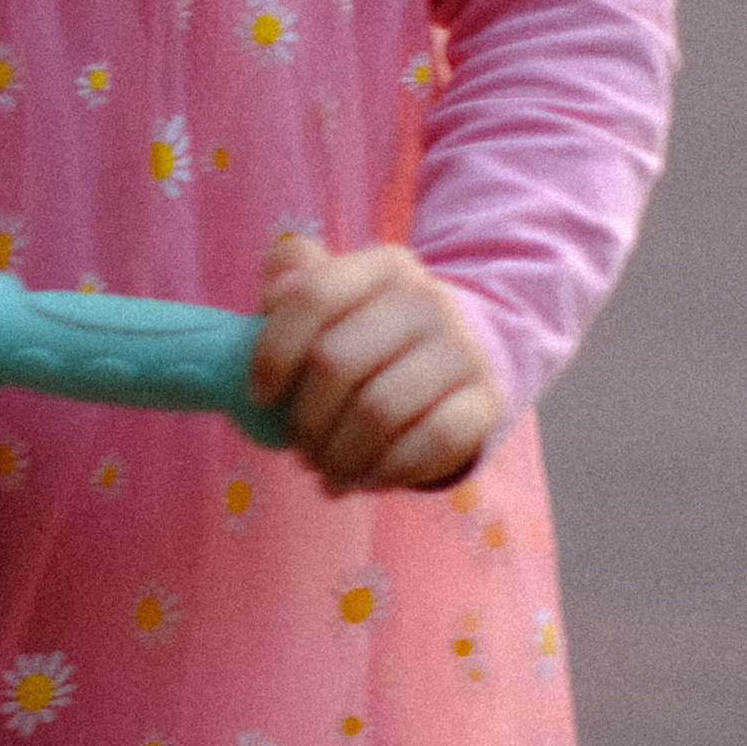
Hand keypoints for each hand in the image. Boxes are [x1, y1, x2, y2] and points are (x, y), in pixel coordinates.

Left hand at [249, 237, 505, 495]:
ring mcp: (462, 348)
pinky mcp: (486, 399)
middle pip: (336, 363)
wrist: (467, 355)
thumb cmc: (376, 336)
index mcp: (381, 267)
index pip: (312, 297)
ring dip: (340, 457)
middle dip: (305, 421)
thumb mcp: (339, 301)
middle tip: (300, 448)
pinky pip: (429, 443)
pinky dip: (387, 471)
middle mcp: (426, 299)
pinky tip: (369, 478)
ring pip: (378, 412)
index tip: (260, 396)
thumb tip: (274, 294)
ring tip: (329, 471)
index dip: (273, 352)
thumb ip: (296, 284)